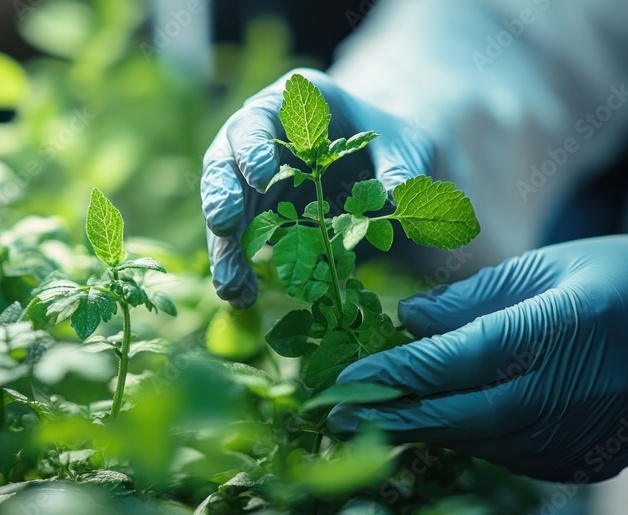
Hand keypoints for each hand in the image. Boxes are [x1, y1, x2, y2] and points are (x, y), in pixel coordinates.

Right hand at [201, 68, 434, 307]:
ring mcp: (250, 178)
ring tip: (233, 287)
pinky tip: (242, 296)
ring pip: (226, 208)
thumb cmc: (390, 145)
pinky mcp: (254, 214)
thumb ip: (399, 166)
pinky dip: (239, 267)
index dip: (255, 148)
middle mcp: (260, 137)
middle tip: (224, 226)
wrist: (383, 165)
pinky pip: (238, 240)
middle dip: (222, 194)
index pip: (260, 119)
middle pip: (226, 162)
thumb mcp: (405, 147)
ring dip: (226, 248)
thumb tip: (394, 196)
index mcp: (292, 106)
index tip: (261, 179)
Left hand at [328, 236, 627, 481]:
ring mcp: (590, 432)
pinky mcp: (590, 460)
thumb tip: (406, 321)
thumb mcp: (548, 265)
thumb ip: (474, 298)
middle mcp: (582, 387)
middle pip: (471, 414)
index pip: (467, 357)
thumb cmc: (620, 279)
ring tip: (375, 420)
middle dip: (399, 416)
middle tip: (339, 414)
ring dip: (427, 433)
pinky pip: (515, 460)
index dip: (403, 370)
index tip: (348, 377)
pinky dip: (470, 444)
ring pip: (488, 444)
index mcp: (569, 324)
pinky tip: (436, 428)